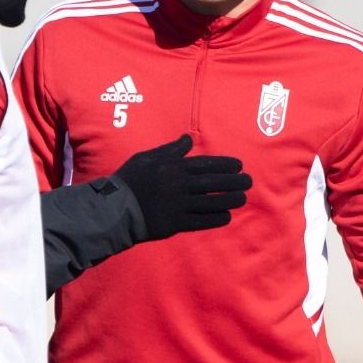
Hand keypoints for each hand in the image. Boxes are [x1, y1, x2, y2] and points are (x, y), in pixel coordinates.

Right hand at [112, 134, 252, 240]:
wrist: (114, 208)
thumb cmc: (130, 180)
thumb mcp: (146, 157)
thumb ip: (170, 149)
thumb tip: (187, 139)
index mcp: (173, 167)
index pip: (206, 164)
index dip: (225, 165)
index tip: (239, 166)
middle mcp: (179, 185)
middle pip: (213, 182)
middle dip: (233, 181)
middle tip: (248, 181)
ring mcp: (179, 205)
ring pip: (211, 201)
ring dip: (229, 199)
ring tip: (242, 198)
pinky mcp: (175, 223)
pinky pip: (201, 221)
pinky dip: (215, 218)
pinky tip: (226, 216)